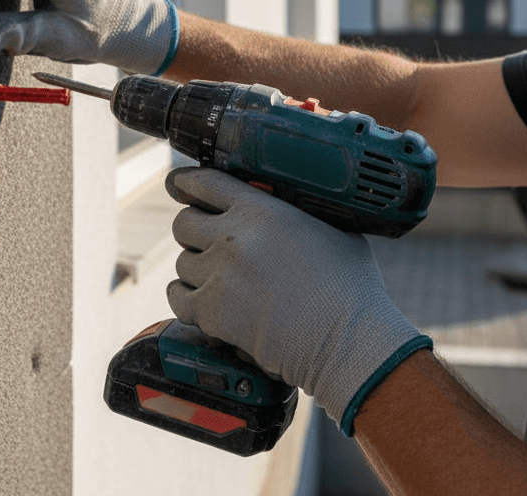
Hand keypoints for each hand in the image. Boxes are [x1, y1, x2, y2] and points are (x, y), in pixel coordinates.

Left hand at [166, 167, 430, 433]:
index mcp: (261, 211)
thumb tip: (285, 202)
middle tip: (212, 245)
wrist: (349, 344)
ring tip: (225, 281)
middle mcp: (233, 237)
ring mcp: (219, 274)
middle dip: (195, 232)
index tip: (179, 186)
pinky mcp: (212, 312)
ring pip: (182, 261)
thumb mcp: (331, 229)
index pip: (204, 182)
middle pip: (184, 222)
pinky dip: (188, 299)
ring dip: (197, 269)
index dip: (187, 183)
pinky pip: (177, 295)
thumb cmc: (350, 290)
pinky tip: (208, 302)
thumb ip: (297, 211)